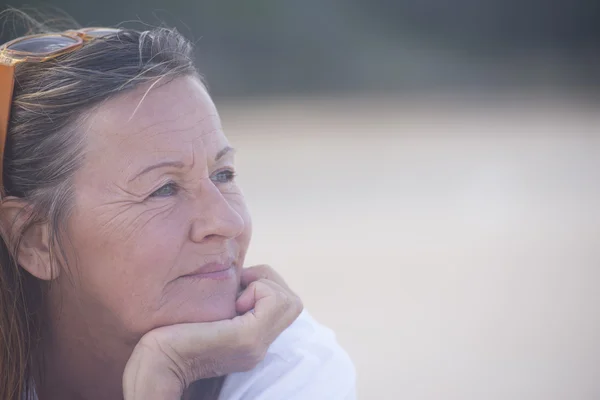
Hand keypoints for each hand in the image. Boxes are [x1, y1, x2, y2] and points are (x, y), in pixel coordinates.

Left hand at [122, 265, 302, 399]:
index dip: (265, 285)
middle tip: (239, 287)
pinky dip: (258, 289)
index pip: (286, 306)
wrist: (153, 365)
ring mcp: (255, 345)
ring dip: (265, 285)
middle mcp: (259, 346)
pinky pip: (273, 302)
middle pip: (292, 303)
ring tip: (237, 295)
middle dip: (269, 282)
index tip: (235, 288)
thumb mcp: (206, 317)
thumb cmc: (167, 338)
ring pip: (289, 301)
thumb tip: (233, 277)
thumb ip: (224, 305)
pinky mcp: (245, 339)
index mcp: (251, 342)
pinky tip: (233, 301)